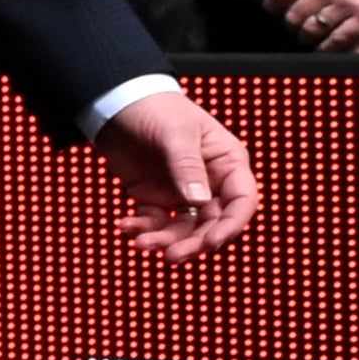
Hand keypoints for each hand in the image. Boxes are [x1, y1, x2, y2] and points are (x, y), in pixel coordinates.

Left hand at [96, 91, 257, 258]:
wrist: (116, 103)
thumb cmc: (156, 108)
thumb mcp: (175, 133)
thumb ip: (187, 167)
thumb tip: (199, 203)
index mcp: (227, 163)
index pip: (241, 201)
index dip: (231, 225)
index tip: (211, 243)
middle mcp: (210, 182)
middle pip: (212, 224)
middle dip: (193, 243)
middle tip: (172, 256)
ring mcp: (183, 192)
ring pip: (184, 230)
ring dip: (165, 241)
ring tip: (142, 243)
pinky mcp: (156, 197)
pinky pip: (155, 222)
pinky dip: (142, 229)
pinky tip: (125, 226)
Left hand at [269, 0, 358, 48]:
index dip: (273, 4)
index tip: (273, 10)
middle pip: (294, 15)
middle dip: (292, 26)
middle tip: (296, 29)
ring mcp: (348, 4)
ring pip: (313, 30)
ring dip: (309, 39)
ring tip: (311, 40)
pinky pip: (338, 40)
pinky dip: (329, 47)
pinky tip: (328, 48)